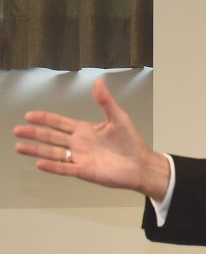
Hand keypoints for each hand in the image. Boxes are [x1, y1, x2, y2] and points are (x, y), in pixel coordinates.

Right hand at [13, 79, 169, 199]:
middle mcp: (79, 143)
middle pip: (51, 137)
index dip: (45, 119)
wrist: (140, 164)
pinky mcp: (84, 171)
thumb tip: (99, 82)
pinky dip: (52, 166)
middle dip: (34, 133)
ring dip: (37, 150)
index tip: (29, 115)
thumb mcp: (119, 118)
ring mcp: (80, 157)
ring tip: (19, 146)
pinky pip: (64, 168)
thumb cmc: (131, 142)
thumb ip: (106, 101)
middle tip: (17, 130)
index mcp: (85, 130)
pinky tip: (39, 163)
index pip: (60, 122)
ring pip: (53, 153)